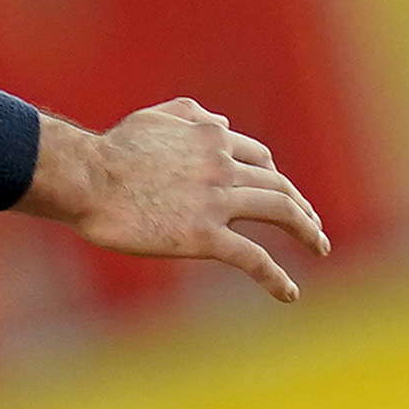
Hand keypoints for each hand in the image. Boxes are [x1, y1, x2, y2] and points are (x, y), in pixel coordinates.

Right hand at [19, 100, 331, 302]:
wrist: (87, 178)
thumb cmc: (110, 151)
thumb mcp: (154, 118)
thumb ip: (191, 114)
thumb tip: (222, 120)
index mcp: (212, 136)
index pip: (259, 157)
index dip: (275, 176)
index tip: (284, 195)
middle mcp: (223, 165)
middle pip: (279, 185)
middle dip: (302, 206)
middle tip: (314, 226)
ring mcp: (217, 201)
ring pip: (281, 212)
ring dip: (308, 230)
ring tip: (320, 247)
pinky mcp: (205, 236)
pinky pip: (254, 258)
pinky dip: (277, 277)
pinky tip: (290, 294)